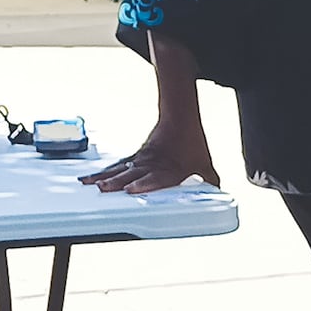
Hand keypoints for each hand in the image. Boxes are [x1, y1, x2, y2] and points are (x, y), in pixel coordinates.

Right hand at [78, 123, 219, 194]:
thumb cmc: (191, 143)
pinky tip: (92, 179)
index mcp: (170, 167)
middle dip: (117, 182)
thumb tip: (220, 192)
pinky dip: (103, 172)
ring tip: (90, 184)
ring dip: (104, 177)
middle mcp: (152, 164)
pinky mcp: (135, 157)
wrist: (180, 118)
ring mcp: (141, 159)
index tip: (131, 189)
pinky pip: (116, 165)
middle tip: (103, 189)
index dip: (144, 184)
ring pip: (120, 169)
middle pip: (132, 173)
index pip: (156, 177)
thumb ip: (210, 178)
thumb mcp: (205, 162)